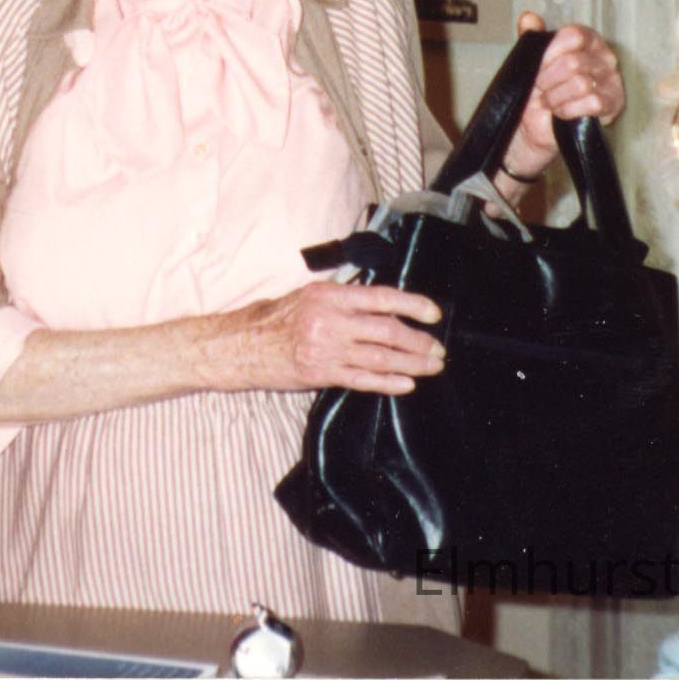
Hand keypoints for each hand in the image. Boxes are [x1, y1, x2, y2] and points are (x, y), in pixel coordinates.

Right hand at [226, 278, 445, 394]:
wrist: (241, 345)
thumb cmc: (274, 318)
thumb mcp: (308, 295)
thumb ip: (342, 299)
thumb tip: (380, 305)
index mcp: (329, 295)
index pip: (381, 297)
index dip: (412, 304)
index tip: (433, 314)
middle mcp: (330, 320)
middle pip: (387, 330)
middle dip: (418, 341)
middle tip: (437, 348)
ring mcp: (327, 349)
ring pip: (380, 357)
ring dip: (411, 363)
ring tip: (431, 366)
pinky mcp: (321, 374)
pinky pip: (362, 379)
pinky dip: (387, 383)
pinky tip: (407, 384)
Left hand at [496, 13, 624, 187]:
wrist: (536, 123)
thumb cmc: (539, 87)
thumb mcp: (531, 58)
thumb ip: (531, 35)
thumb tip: (528, 17)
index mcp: (588, 39)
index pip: (573, 35)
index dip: (550, 52)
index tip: (538, 65)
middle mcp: (604, 56)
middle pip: (573, 62)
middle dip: (548, 79)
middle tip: (540, 88)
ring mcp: (612, 80)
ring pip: (581, 84)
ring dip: (555, 97)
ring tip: (549, 101)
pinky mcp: (614, 104)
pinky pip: (592, 103)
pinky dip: (568, 110)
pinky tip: (561, 112)